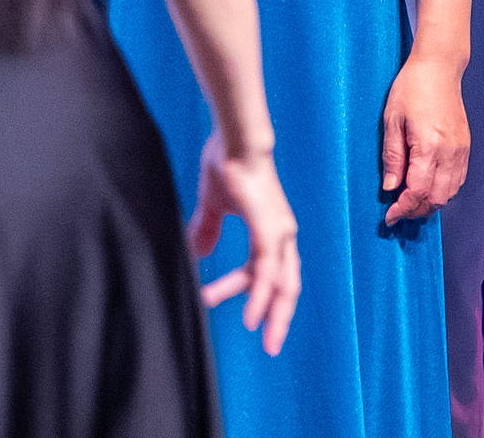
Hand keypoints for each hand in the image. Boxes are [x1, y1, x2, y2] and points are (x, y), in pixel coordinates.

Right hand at [188, 138, 298, 356]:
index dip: (248, 290)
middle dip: (278, 316)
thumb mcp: (213, 204)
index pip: (264, 270)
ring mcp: (280, 234)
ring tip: (260, 335)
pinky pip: (268, 273)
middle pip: (286, 286)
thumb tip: (197, 251)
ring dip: (270, 312)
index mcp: (272, 230)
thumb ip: (207, 228)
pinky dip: (261, 296)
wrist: (234, 139)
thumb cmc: (226, 164)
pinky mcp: (270, 231)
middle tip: (269, 344)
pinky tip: (252, 315)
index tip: (224, 302)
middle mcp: (283, 236)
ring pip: (281, 284)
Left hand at [378, 51, 468, 224]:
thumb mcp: (391, 120)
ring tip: (409, 203)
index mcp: (429, 147)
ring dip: (430, 203)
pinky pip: (457, 180)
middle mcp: (450, 155)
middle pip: (436, 198)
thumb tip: (389, 187)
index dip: (403, 208)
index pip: (417, 191)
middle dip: (416, 210)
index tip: (389, 216)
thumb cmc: (411, 90)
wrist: (439, 70)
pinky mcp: (465, 148)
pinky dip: (442, 191)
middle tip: (397, 212)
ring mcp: (461, 152)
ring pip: (449, 193)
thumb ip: (392, 156)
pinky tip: (427, 188)